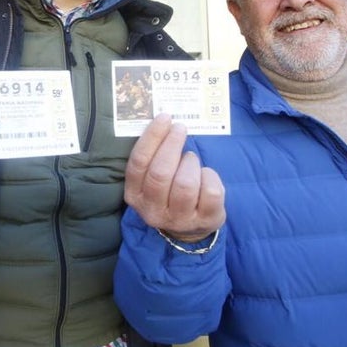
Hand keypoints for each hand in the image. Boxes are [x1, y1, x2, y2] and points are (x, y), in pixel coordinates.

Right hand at [124, 114, 225, 242]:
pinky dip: (211, 176)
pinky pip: (211, 191)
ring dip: (190, 163)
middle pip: (161, 173)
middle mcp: (152, 210)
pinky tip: (206, 176)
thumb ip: (153, 157)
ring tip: (191, 160)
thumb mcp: (152, 179)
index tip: (164, 118)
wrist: (189, 227)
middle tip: (180, 128)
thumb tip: (163, 122)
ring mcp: (178, 219)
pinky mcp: (204, 220)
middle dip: (172, 145)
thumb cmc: (169, 192)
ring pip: (186, 183)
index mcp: (135, 195)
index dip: (152, 138)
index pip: (139, 163)